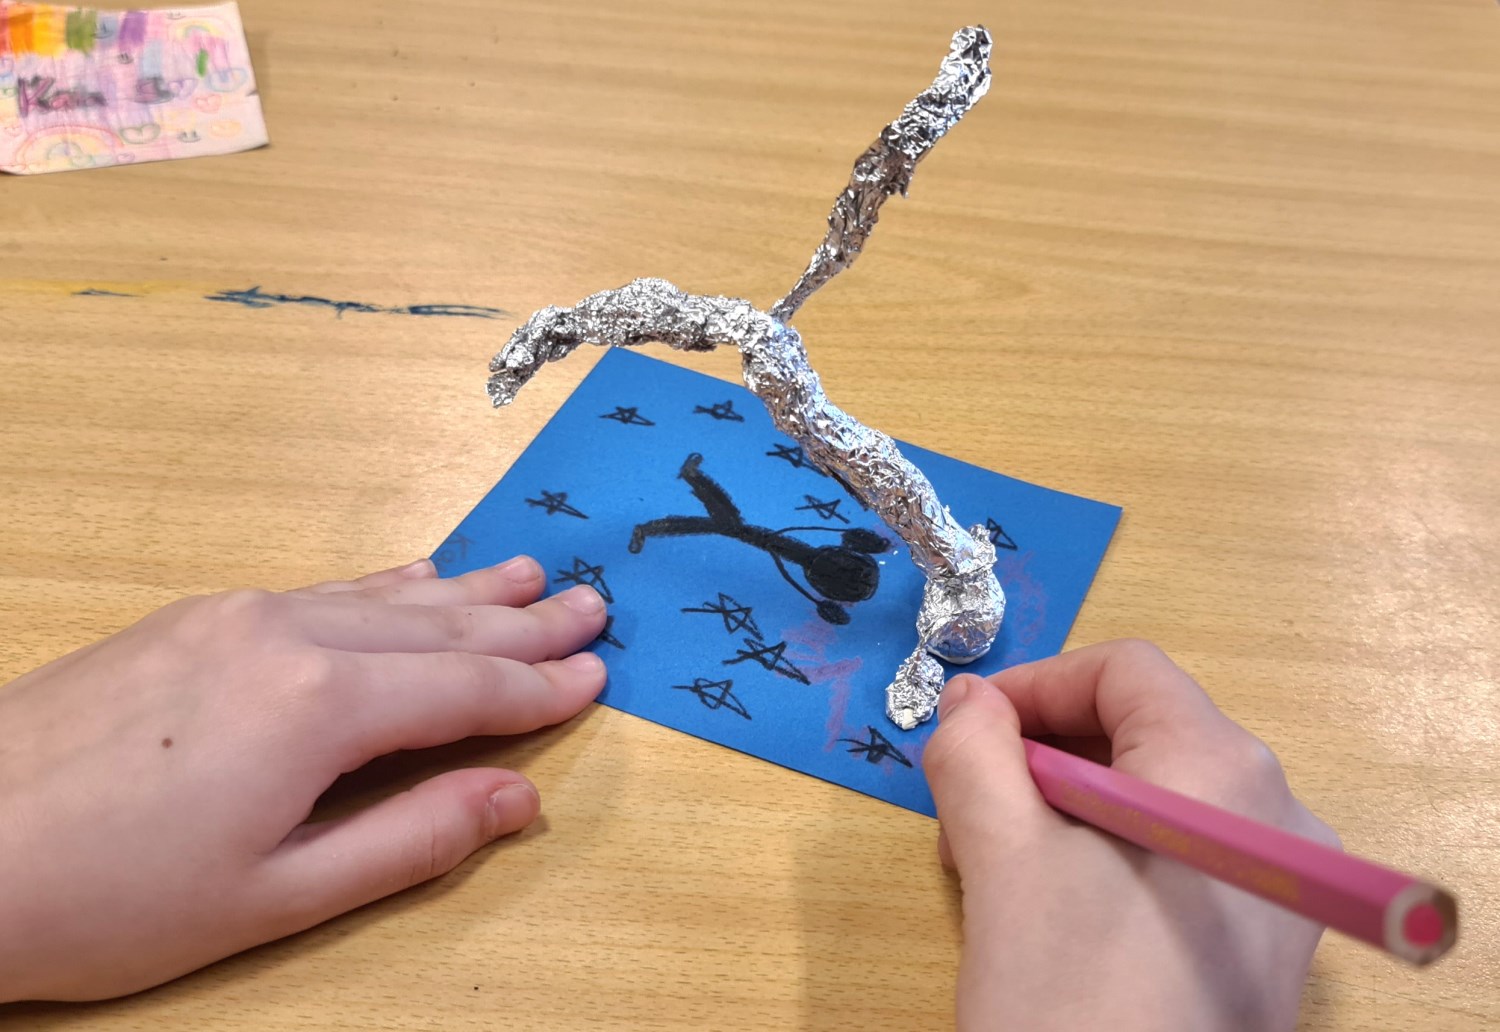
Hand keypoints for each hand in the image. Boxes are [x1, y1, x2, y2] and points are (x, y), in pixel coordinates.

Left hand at [0, 556, 607, 1001]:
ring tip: (528, 574)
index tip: (598, 673)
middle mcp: (287, 635)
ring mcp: (235, 615)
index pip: (464, 690)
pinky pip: (322, 591)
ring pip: (380, 598)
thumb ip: (410, 839)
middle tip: (593, 603)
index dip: (537, 687)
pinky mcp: (193, 617)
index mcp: (319, 705)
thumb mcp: (276, 897)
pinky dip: (385, 588)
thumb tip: (518, 798)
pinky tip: (413, 579)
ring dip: (462, 592)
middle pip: (435, 627)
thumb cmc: (110, 897)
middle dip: (520, 623)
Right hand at [924, 640, 1336, 1031]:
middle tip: (973, 810)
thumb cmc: (1071, 996)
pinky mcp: (1273, 941)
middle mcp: (1278, 810)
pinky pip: (1185, 854)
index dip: (1034, 683)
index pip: (1125, 669)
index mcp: (1220, 768)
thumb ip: (974, 754)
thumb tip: (968, 700)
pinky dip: (1113, 854)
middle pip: (1146, 729)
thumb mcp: (1001, 862)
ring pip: (1158, 795)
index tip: (965, 733)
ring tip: (1003, 869)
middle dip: (1045, 753)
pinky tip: (1059, 914)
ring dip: (1070, 807)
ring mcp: (1281, 880)